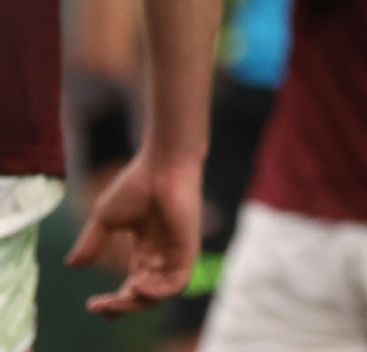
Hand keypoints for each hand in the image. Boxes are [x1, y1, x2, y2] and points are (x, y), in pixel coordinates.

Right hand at [65, 153, 201, 317]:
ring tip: (122, 296)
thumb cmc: (137, 183)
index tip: (91, 305)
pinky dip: (158, 291)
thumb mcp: (105, 218)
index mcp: (144, 249)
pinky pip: (177, 283)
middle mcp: (161, 255)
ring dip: (139, 303)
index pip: (131, 288)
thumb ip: (91, 243)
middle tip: (101, 307)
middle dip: (123, 307)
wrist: (162, 164)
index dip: (113, 302)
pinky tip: (138, 283)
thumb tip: (71, 265)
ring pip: (160, 295)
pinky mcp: (188, 249)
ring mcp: (175, 253)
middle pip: (144, 296)